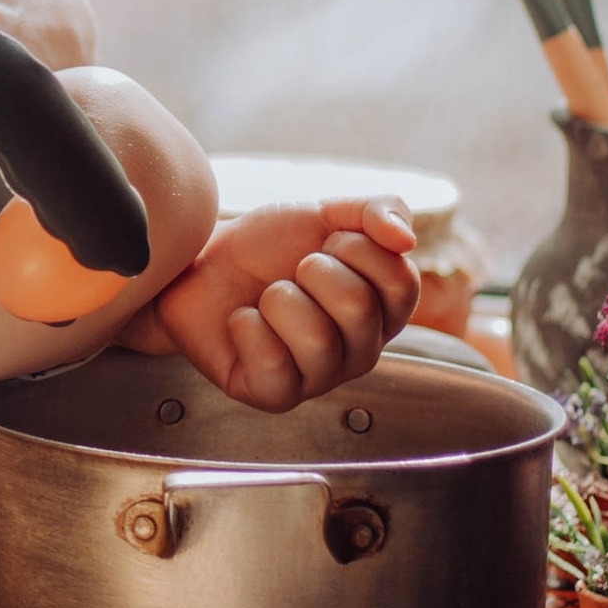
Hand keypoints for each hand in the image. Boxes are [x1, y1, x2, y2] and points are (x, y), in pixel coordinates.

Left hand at [126, 196, 418, 407]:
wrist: (201, 263)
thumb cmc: (269, 246)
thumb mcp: (327, 213)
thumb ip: (378, 211)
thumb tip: (406, 240)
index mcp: (385, 311)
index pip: (402, 282)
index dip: (356, 248)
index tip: (326, 243)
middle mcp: (362, 351)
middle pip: (358, 308)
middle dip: (313, 271)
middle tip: (291, 271)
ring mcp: (320, 379)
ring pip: (316, 339)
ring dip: (278, 299)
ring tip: (266, 297)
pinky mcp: (275, 396)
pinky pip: (273, 363)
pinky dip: (247, 326)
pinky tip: (242, 321)